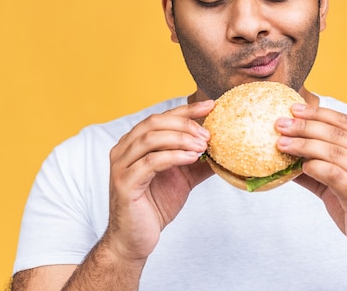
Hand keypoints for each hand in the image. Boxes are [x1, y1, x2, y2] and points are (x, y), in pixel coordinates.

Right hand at [102, 100, 214, 263]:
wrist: (135, 240)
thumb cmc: (154, 207)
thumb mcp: (183, 179)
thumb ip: (198, 162)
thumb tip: (225, 150)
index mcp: (135, 144)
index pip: (161, 118)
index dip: (186, 110)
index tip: (210, 105)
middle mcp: (124, 150)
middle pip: (154, 123)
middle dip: (185, 124)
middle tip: (208, 134)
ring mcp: (121, 166)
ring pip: (151, 139)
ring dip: (181, 139)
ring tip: (203, 146)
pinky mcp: (124, 183)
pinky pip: (151, 162)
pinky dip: (174, 156)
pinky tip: (192, 158)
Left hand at [275, 103, 346, 276]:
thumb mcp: (343, 185)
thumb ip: (320, 167)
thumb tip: (287, 155)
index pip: (346, 122)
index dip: (318, 113)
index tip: (294, 109)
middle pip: (337, 134)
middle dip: (305, 126)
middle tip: (280, 124)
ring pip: (334, 152)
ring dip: (304, 145)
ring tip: (281, 144)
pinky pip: (336, 176)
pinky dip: (316, 168)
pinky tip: (301, 167)